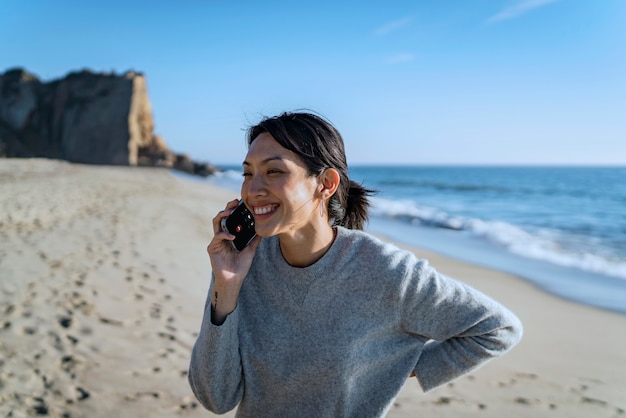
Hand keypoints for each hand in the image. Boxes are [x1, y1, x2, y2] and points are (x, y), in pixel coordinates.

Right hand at [207, 199, 260, 322]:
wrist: (234, 279)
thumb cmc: (241, 266)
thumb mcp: (251, 250)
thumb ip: (255, 239)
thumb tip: (263, 230)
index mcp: (230, 234)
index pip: (231, 218)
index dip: (235, 209)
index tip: (242, 202)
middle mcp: (222, 236)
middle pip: (222, 217)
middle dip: (228, 207)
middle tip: (234, 202)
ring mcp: (217, 241)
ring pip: (216, 223)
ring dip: (222, 215)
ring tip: (230, 212)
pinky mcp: (212, 248)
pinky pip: (217, 237)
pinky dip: (225, 235)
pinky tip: (233, 236)